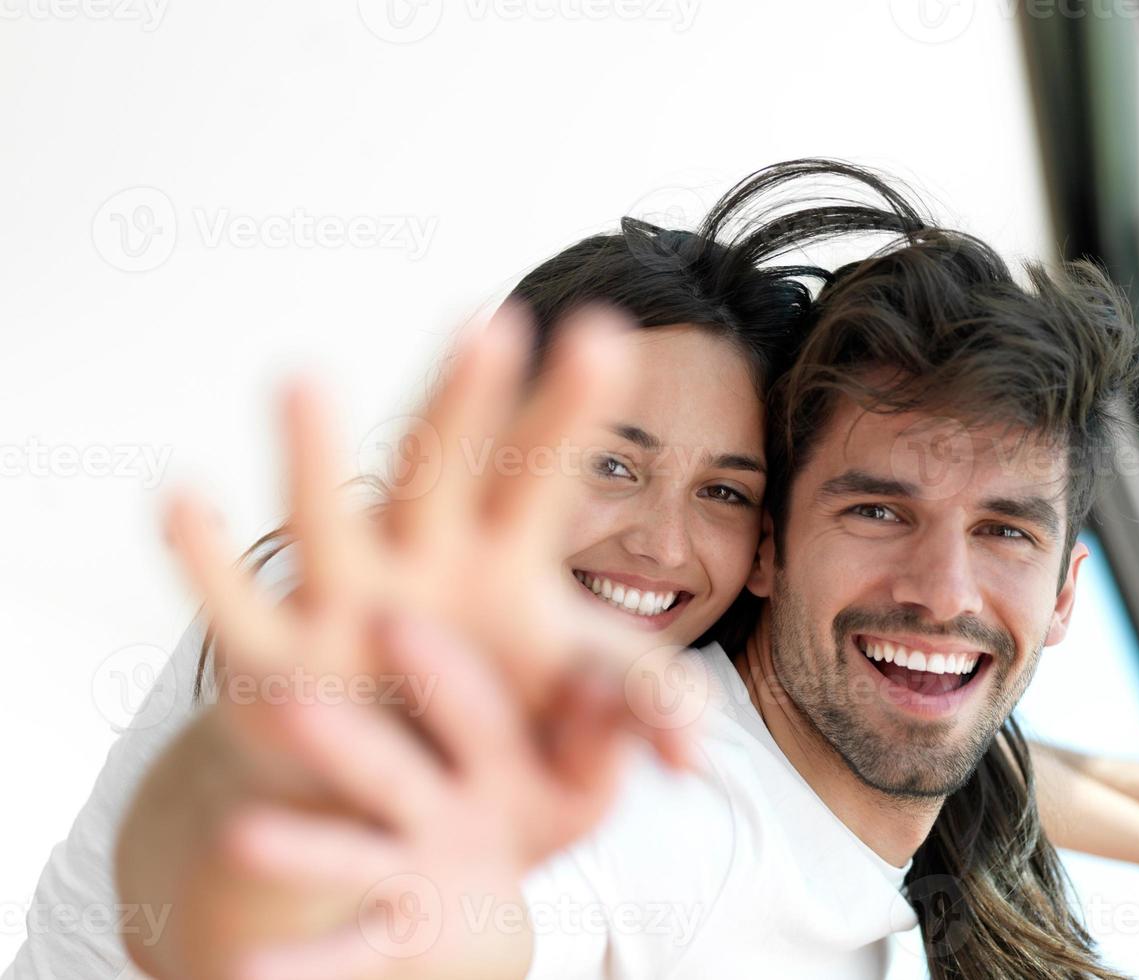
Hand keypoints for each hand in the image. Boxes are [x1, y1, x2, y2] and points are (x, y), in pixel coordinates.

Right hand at [120, 305, 696, 978]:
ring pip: (327, 517)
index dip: (570, 408)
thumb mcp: (574, 718)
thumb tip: (696, 759)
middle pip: (443, 468)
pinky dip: (205, 560)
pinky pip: (233, 605)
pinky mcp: (272, 656)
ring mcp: (342, 595)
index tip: (607, 333)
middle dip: (466, 402)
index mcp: (500, 556)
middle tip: (488, 322)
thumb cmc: (490, 721)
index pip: (541, 469)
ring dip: (314, 455)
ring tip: (303, 377)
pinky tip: (182, 497)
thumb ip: (638, 711)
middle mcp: (419, 555)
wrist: (392, 794)